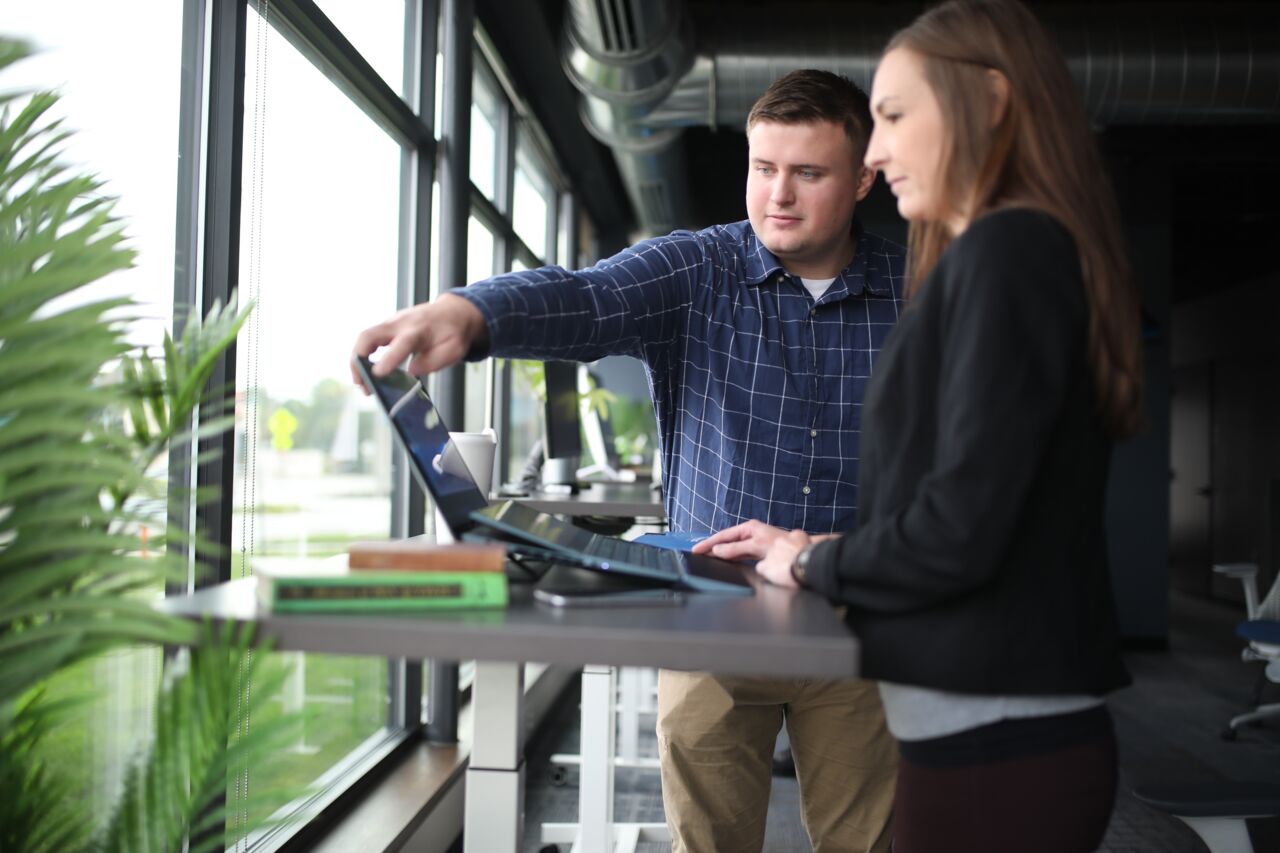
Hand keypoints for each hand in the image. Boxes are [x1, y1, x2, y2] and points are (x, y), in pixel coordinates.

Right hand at [351, 294, 488, 390]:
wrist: (451, 312)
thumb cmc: (452, 332)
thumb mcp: (454, 349)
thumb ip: (435, 361)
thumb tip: (412, 371)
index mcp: (419, 330)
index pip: (401, 344)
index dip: (388, 359)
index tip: (377, 375)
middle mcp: (400, 324)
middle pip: (369, 335)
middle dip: (358, 359)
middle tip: (360, 382)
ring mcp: (390, 323)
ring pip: (364, 337)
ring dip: (357, 360)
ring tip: (361, 383)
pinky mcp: (387, 327)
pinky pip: (369, 339)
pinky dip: (362, 356)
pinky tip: (365, 373)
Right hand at [693, 521, 812, 588]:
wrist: (800, 555)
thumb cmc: (780, 546)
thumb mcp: (754, 547)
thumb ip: (735, 549)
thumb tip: (718, 550)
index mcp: (749, 528)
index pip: (724, 535)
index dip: (709, 543)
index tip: (697, 549)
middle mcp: (751, 533)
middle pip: (727, 540)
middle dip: (712, 546)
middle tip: (698, 554)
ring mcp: (755, 542)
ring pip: (733, 547)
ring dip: (721, 552)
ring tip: (708, 557)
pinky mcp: (759, 551)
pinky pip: (740, 553)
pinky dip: (731, 556)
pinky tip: (726, 561)